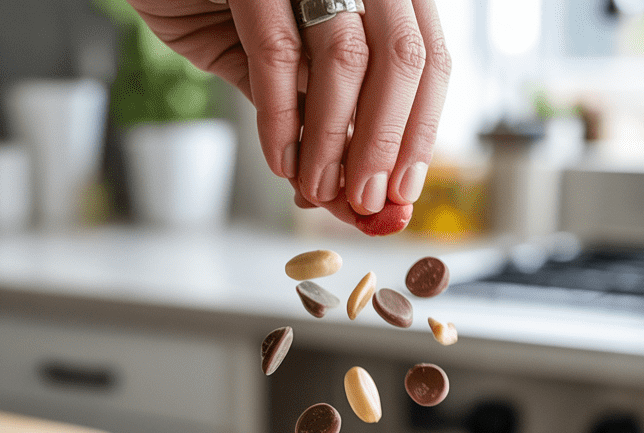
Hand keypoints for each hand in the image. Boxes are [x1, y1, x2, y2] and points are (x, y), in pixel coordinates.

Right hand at [128, 0, 450, 230]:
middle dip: (384, 144)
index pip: (427, 59)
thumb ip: (319, 122)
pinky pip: (278, 55)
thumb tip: (353, 202)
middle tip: (365, 203)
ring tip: (316, 190)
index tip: (402, 192)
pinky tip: (281, 161)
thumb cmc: (217, 10)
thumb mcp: (284, 72)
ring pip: (347, 59)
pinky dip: (282, 119)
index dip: (420, 131)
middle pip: (401, 60)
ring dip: (334, 141)